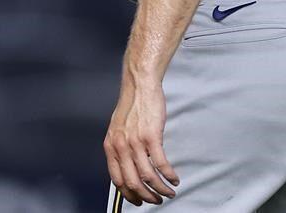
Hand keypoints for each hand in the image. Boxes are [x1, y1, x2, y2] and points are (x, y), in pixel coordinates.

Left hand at [105, 71, 178, 204]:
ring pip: (148, 177)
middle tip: (156, 200)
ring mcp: (135, 142)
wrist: (139, 85)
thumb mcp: (118, 129)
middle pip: (133, 183)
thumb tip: (128, 167)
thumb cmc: (131, 106)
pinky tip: (174, 178)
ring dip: (161, 189)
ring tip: (169, 191)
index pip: (117, 179)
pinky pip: (161, 164)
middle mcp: (120, 146)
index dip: (128, 194)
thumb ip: (120, 148)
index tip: (138, 200)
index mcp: (111, 146)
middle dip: (146, 197)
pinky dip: (169, 175)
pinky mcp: (151, 136)